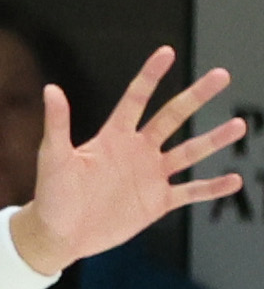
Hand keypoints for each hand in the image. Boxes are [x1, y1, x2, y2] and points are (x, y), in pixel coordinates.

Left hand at [18, 47, 244, 271]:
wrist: (56, 236)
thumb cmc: (50, 196)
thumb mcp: (53, 158)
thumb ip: (57, 124)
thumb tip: (51, 89)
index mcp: (114, 137)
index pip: (136, 98)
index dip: (150, 76)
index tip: (166, 52)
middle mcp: (138, 150)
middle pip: (172, 116)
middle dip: (196, 96)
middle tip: (222, 75)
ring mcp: (150, 175)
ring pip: (189, 152)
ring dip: (214, 139)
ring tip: (239, 125)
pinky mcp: (157, 202)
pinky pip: (190, 192)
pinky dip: (212, 188)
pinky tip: (234, 181)